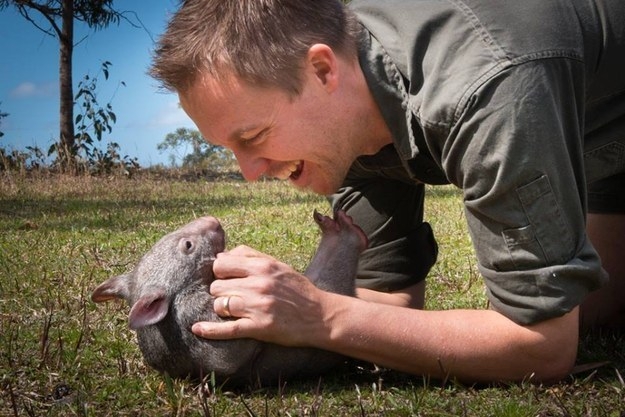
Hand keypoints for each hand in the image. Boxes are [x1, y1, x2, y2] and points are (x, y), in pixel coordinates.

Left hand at [192, 245, 325, 346]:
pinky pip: (227, 329)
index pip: (221, 264)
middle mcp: (259, 284)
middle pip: (217, 285)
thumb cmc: (298, 289)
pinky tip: (197, 329)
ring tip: (234, 310)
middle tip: (233, 296)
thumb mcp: (278, 265)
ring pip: (220, 304)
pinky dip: (210, 330)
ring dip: (222, 308)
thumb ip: (250, 256)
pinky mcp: (259, 327)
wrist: (320, 316)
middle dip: (220, 291)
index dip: (219, 272)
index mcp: (263, 266)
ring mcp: (258, 307)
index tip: (226, 278)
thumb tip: (221, 255)